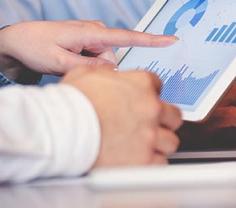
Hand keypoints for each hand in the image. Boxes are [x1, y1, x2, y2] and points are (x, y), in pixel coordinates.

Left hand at [0, 20, 177, 83]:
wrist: (16, 39)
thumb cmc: (35, 47)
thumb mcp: (58, 62)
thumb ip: (87, 69)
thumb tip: (113, 73)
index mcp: (90, 32)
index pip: (127, 37)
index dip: (151, 40)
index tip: (172, 39)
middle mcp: (95, 30)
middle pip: (111, 61)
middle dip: (97, 72)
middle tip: (67, 70)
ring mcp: (90, 35)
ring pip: (103, 62)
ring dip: (88, 69)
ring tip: (63, 65)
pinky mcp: (86, 41)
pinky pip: (95, 59)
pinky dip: (84, 65)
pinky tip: (65, 62)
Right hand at [62, 66, 182, 166]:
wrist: (62, 132)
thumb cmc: (70, 104)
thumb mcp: (85, 73)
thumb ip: (104, 72)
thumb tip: (108, 73)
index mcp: (140, 84)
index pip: (158, 85)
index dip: (148, 94)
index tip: (142, 101)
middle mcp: (150, 108)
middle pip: (173, 115)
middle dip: (162, 120)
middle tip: (147, 125)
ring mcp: (150, 135)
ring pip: (170, 141)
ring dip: (158, 143)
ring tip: (142, 144)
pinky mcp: (145, 160)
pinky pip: (160, 163)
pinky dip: (151, 163)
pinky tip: (138, 159)